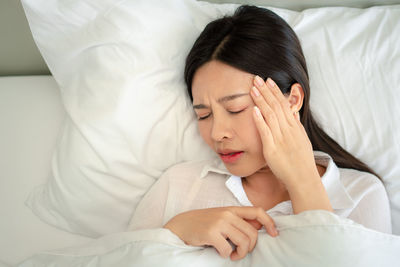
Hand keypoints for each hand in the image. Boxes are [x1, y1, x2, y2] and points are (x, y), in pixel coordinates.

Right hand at [163, 206, 277, 260]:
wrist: (182, 224)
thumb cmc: (204, 223)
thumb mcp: (222, 217)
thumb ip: (238, 220)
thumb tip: (258, 228)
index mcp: (232, 209)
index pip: (257, 211)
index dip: (269, 222)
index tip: (274, 234)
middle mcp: (227, 214)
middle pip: (252, 233)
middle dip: (250, 247)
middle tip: (240, 252)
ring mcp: (219, 222)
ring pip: (243, 242)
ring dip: (240, 254)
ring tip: (232, 255)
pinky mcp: (211, 233)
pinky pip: (227, 249)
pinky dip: (226, 255)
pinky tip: (219, 251)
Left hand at [250, 76, 318, 186]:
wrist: (303, 179)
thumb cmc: (301, 161)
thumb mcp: (302, 140)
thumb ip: (296, 126)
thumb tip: (292, 113)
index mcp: (295, 127)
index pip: (284, 104)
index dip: (275, 92)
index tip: (268, 81)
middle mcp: (288, 130)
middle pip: (276, 106)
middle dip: (266, 91)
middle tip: (256, 78)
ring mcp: (280, 139)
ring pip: (270, 115)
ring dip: (261, 101)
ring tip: (253, 89)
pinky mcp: (272, 149)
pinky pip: (266, 132)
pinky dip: (260, 120)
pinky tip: (254, 110)